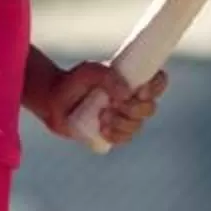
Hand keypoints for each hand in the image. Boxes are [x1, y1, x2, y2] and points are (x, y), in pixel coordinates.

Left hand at [30, 60, 167, 144]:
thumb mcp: (90, 72)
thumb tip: (126, 93)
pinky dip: (116, 135)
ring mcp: (124, 117)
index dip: (156, 87)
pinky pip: (124, 139)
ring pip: (138, 125)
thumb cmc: (74, 82)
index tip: (140, 90)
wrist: (53, 101)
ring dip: (123, 123)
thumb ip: (107, 77)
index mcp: (133, 80)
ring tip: (102, 117)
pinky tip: (103, 130)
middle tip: (113, 104)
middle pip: (150, 108)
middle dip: (134, 109)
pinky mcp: (113, 133)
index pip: (158, 82)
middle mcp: (132, 99)